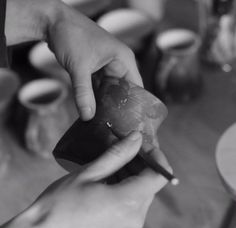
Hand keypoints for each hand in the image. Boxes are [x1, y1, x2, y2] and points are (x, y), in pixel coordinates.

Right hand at [0, 132, 168, 227]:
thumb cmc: (60, 203)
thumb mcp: (89, 173)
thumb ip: (117, 155)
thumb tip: (137, 138)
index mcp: (129, 202)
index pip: (159, 175)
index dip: (156, 157)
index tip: (143, 146)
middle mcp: (135, 220)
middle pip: (150, 186)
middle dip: (140, 167)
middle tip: (121, 152)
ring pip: (141, 198)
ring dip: (132, 180)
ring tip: (109, 169)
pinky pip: (132, 211)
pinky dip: (126, 195)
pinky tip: (107, 187)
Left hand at [6, 0, 142, 119]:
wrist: (52, 22)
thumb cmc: (70, 35)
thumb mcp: (78, 67)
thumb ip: (83, 93)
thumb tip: (88, 116)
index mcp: (123, 59)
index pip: (136, 87)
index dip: (134, 105)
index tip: (128, 122)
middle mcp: (119, 63)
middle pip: (123, 91)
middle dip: (117, 107)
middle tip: (114, 125)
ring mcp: (107, 66)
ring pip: (110, 90)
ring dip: (105, 103)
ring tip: (104, 121)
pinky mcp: (96, 69)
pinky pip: (99, 87)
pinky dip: (96, 97)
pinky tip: (93, 109)